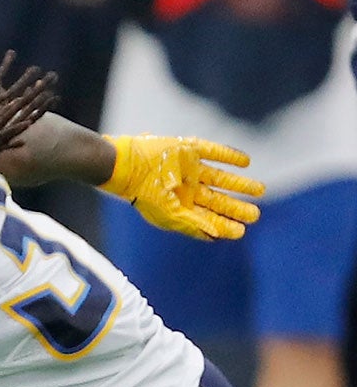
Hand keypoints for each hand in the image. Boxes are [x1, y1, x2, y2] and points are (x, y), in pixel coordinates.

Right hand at [102, 136, 263, 240]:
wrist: (127, 166)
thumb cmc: (144, 194)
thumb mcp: (169, 215)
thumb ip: (193, 225)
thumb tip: (216, 236)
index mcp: (181, 205)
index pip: (208, 217)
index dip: (225, 224)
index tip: (241, 230)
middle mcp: (187, 188)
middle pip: (218, 199)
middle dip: (236, 208)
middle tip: (254, 214)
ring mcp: (189, 169)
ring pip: (221, 178)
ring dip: (239, 184)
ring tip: (259, 190)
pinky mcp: (189, 150)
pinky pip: (214, 152)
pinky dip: (230, 157)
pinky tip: (246, 162)